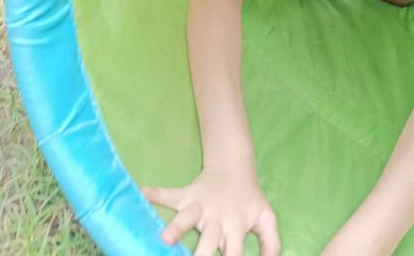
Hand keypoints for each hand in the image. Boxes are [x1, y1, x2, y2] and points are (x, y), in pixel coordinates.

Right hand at [143, 168, 279, 254]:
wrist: (235, 167)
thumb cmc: (249, 200)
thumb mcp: (266, 219)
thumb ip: (271, 243)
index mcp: (235, 227)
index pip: (234, 253)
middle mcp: (216, 219)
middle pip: (208, 240)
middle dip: (201, 254)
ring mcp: (201, 206)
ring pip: (187, 217)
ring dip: (177, 227)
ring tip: (165, 237)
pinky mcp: (188, 194)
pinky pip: (170, 194)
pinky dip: (156, 193)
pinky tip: (141, 193)